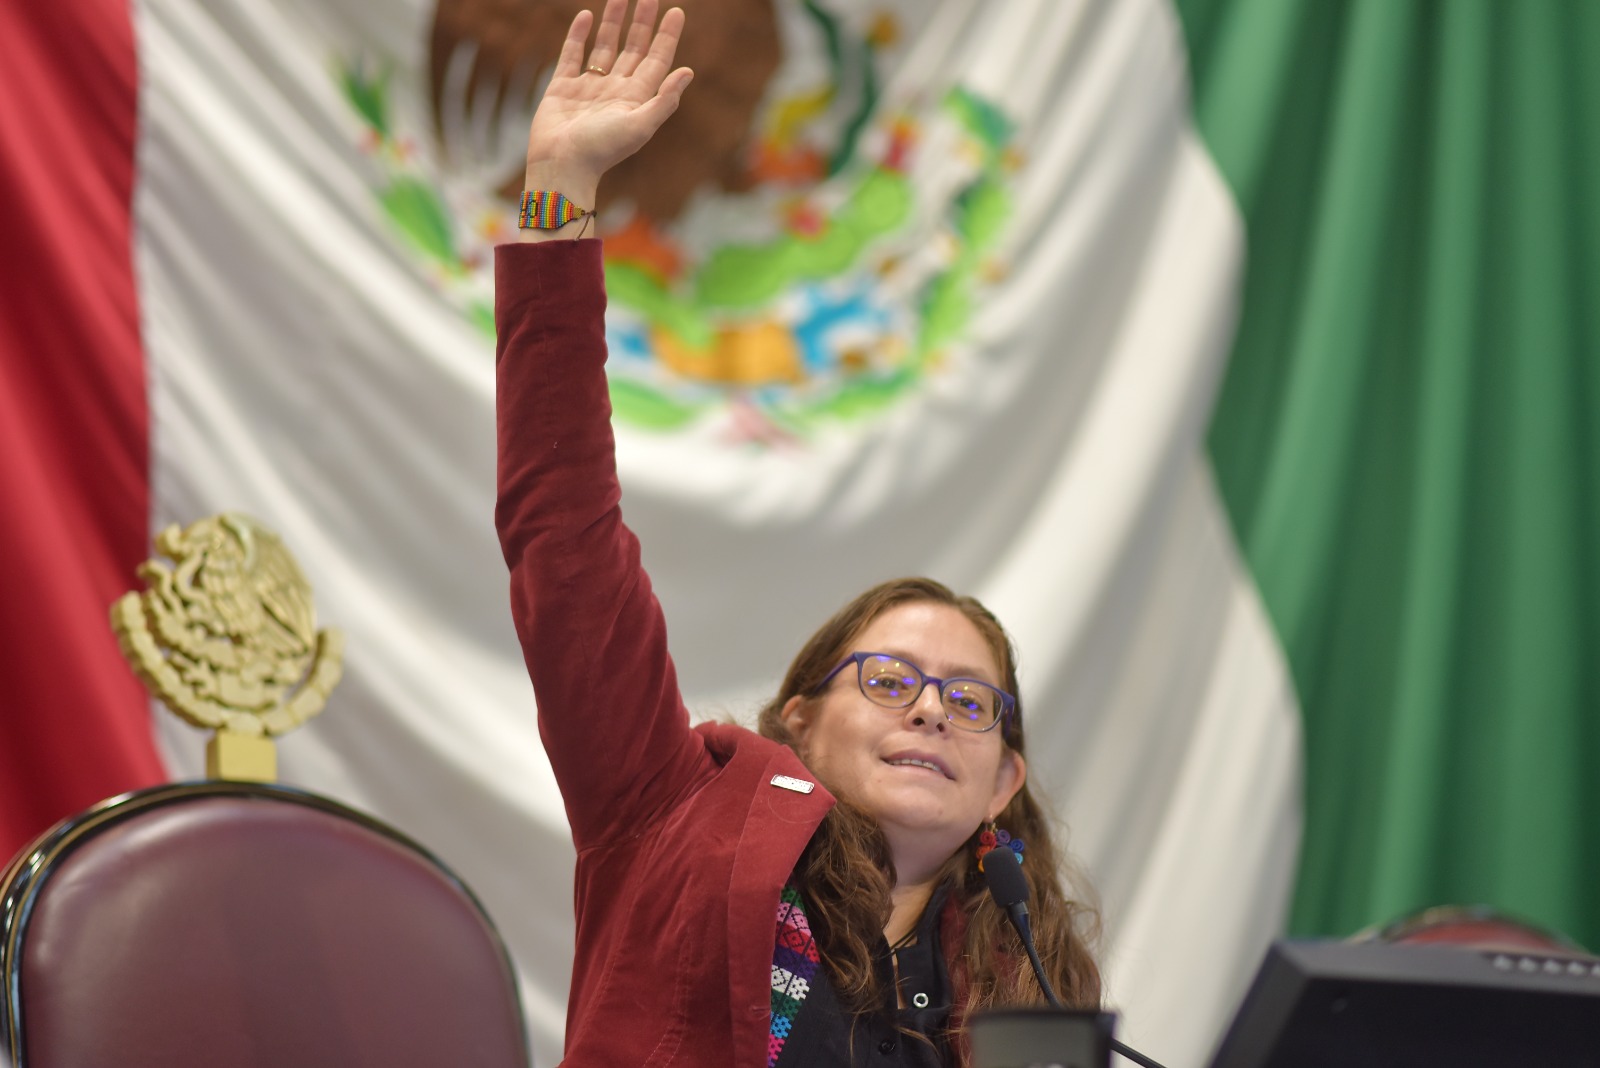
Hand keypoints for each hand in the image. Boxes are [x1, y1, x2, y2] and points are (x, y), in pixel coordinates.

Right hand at [522, 0, 692, 213]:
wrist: (561, 165)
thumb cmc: (602, 150)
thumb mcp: (639, 126)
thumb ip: (664, 100)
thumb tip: (688, 71)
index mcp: (636, 99)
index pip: (656, 61)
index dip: (666, 37)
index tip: (676, 12)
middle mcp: (615, 91)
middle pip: (633, 49)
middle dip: (642, 23)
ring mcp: (589, 88)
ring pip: (604, 47)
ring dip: (613, 22)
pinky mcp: (562, 88)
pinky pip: (573, 55)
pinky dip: (578, 35)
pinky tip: (586, 16)